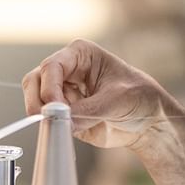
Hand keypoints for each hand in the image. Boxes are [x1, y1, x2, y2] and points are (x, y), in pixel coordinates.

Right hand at [23, 39, 174, 150]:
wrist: (149, 122)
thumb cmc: (140, 98)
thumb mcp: (117, 100)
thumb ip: (87, 110)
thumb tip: (61, 120)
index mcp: (80, 54)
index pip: (52, 67)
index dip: (49, 88)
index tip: (56, 109)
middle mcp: (67, 71)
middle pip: (35, 81)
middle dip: (38, 101)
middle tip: (48, 119)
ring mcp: (63, 92)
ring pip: (36, 100)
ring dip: (45, 115)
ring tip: (66, 125)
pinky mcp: (63, 114)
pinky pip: (47, 120)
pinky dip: (52, 127)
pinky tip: (70, 130)